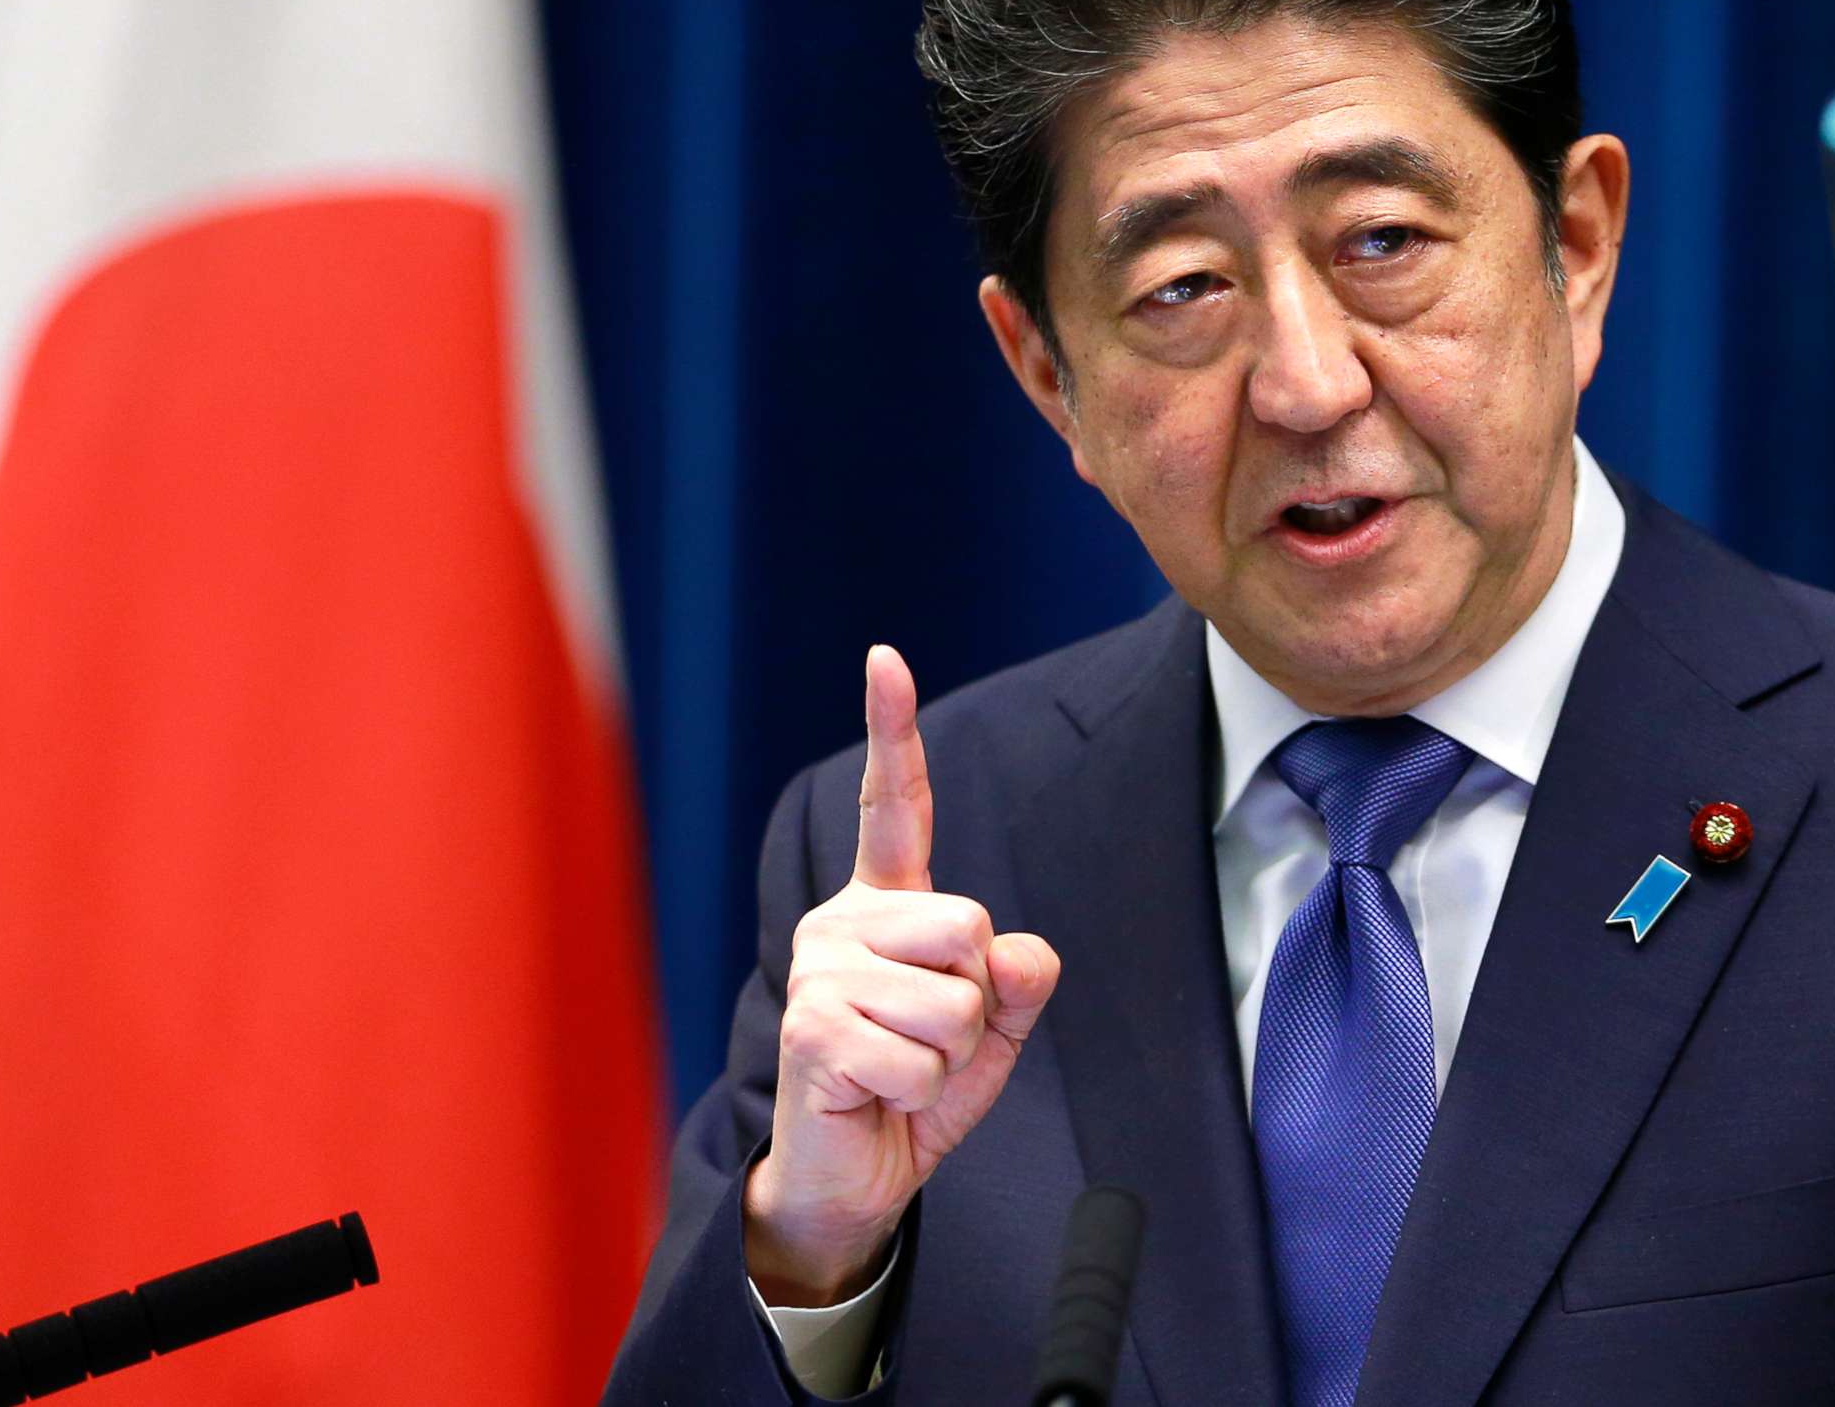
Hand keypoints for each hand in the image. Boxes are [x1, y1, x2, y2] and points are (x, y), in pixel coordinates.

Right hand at [743, 645, 1061, 1306]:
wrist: (851, 1177)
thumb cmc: (916, 1088)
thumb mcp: (991, 1031)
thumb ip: (1019, 983)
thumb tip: (1025, 953)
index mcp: (886, 905)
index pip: (893, 806)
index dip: (892, 731)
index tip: (885, 657)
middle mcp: (841, 923)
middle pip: (970, 926)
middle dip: (976, 1000)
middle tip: (927, 1040)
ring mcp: (819, 974)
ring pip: (952, 1000)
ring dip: (949, 1056)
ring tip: (901, 1071)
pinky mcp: (809, 1031)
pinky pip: (919, 1057)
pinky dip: (921, 1093)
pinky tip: (879, 1096)